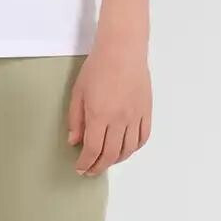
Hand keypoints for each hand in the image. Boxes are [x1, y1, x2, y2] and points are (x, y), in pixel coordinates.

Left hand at [67, 35, 151, 175]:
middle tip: (91, 171)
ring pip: (128, 149)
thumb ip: (76, 119)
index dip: (86, 163)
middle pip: (110, 154)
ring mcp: (135, 116)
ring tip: (107, 161)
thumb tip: (74, 141)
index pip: (92, 149)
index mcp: (99, 115)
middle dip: (99, 166)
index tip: (81, 168)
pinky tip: (126, 149)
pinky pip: (143, 137)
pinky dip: (134, 148)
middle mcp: (119, 120)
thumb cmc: (98, 67)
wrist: (123, 50)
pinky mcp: (146, 111)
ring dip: (116, 160)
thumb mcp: (78, 92)